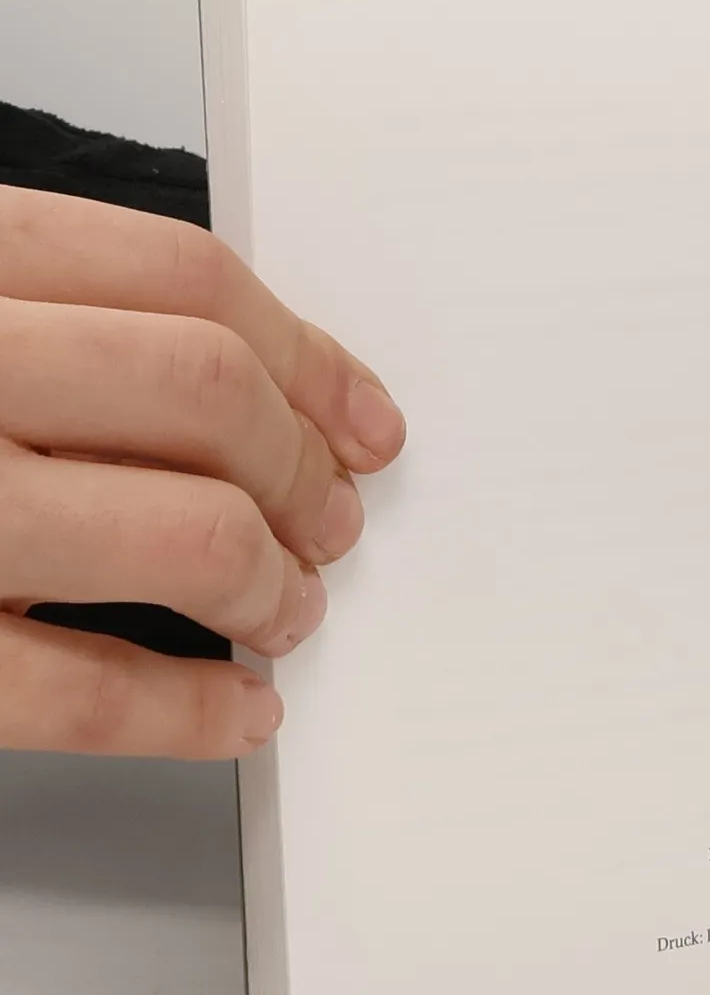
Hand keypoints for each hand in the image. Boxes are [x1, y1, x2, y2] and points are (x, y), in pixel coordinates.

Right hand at [0, 188, 404, 756]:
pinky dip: (190, 714)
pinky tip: (237, 711)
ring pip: (188, 534)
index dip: (308, 357)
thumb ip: (58, 325)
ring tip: (286, 610)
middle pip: (207, 391)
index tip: (367, 420)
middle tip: (334, 522)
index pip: (179, 280)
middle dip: (303, 468)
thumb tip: (259, 389)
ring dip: (273, 582)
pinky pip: (88, 694)